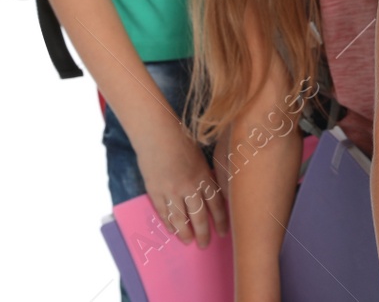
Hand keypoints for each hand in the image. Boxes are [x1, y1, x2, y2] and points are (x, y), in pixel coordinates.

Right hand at [136, 126, 229, 247]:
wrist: (156, 134)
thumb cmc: (181, 140)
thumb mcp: (200, 157)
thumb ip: (205, 176)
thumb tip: (211, 194)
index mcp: (204, 176)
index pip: (216, 204)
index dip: (220, 220)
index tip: (223, 232)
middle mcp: (190, 187)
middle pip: (199, 216)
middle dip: (203, 232)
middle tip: (205, 244)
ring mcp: (171, 191)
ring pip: (181, 219)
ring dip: (185, 233)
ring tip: (188, 242)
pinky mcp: (155, 192)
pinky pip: (164, 213)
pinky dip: (169, 223)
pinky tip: (173, 230)